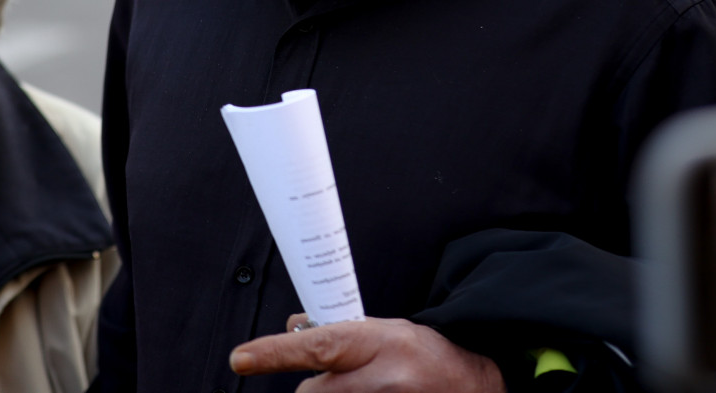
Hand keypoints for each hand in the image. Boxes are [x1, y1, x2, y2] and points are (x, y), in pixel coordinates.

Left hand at [230, 315, 504, 392]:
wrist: (474, 385)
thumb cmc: (424, 355)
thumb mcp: (382, 331)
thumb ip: (337, 331)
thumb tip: (292, 328)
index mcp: (379, 342)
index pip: (316, 346)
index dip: (274, 352)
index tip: (241, 358)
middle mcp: (383, 378)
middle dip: (316, 389)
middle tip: (343, 382)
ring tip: (363, 389)